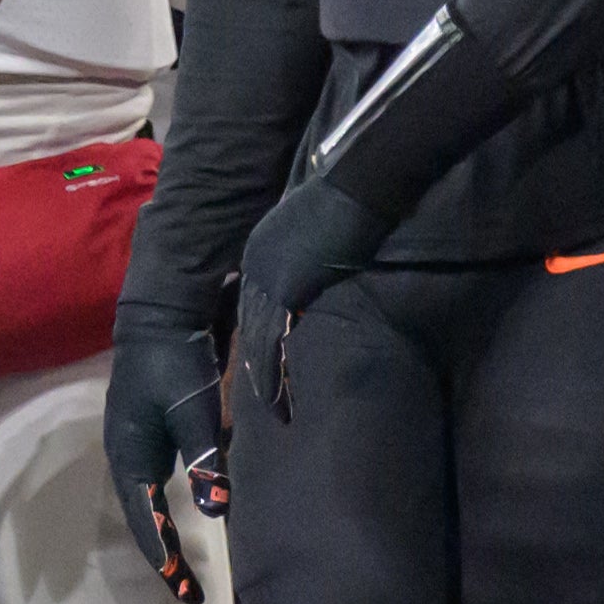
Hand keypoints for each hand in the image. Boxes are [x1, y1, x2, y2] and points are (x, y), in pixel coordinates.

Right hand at [101, 304, 228, 601]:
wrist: (160, 315)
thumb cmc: (175, 361)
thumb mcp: (194, 408)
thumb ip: (205, 457)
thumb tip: (216, 510)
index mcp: (128, 454)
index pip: (145, 519)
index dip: (165, 557)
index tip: (185, 590)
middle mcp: (125, 455)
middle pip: (142, 517)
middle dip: (163, 555)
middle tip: (189, 590)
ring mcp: (134, 444)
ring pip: (147, 502)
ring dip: (165, 535)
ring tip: (185, 566)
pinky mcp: (148, 432)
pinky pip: (154, 485)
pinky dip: (167, 510)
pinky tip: (186, 517)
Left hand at [233, 176, 388, 425]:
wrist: (353, 193)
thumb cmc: (343, 211)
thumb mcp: (314, 242)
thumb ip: (303, 268)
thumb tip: (309, 291)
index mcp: (259, 255)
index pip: (252, 308)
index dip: (257, 340)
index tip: (260, 371)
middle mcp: (254, 268)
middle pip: (249, 326)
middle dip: (255, 366)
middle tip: (263, 399)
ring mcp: (264, 277)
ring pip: (257, 340)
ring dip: (264, 379)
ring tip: (273, 410)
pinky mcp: (283, 288)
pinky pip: (273, 340)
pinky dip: (274, 372)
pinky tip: (277, 398)